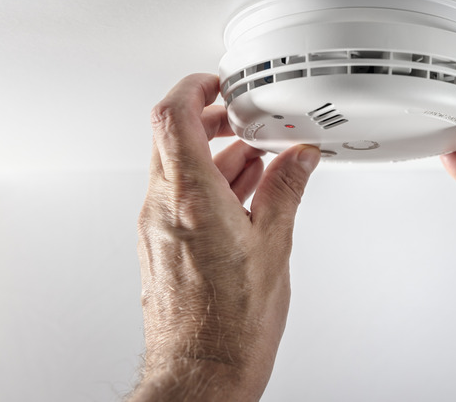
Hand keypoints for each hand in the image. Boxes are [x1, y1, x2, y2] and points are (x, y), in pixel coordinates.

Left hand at [131, 74, 319, 400]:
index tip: (218, 84)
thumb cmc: (232, 325)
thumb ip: (285, 191)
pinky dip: (209, 184)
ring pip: (178, 168)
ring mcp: (157, 228)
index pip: (173, 116)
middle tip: (243, 120)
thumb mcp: (274, 246)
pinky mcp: (161, 246)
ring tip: (258, 163)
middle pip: (172, 137)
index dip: (194, 88)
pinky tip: (244, 196)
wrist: (202, 372)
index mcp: (192, 199)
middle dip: (210, 120)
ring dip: (215, 155)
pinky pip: (179, 197)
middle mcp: (164, 208)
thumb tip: (298, 159)